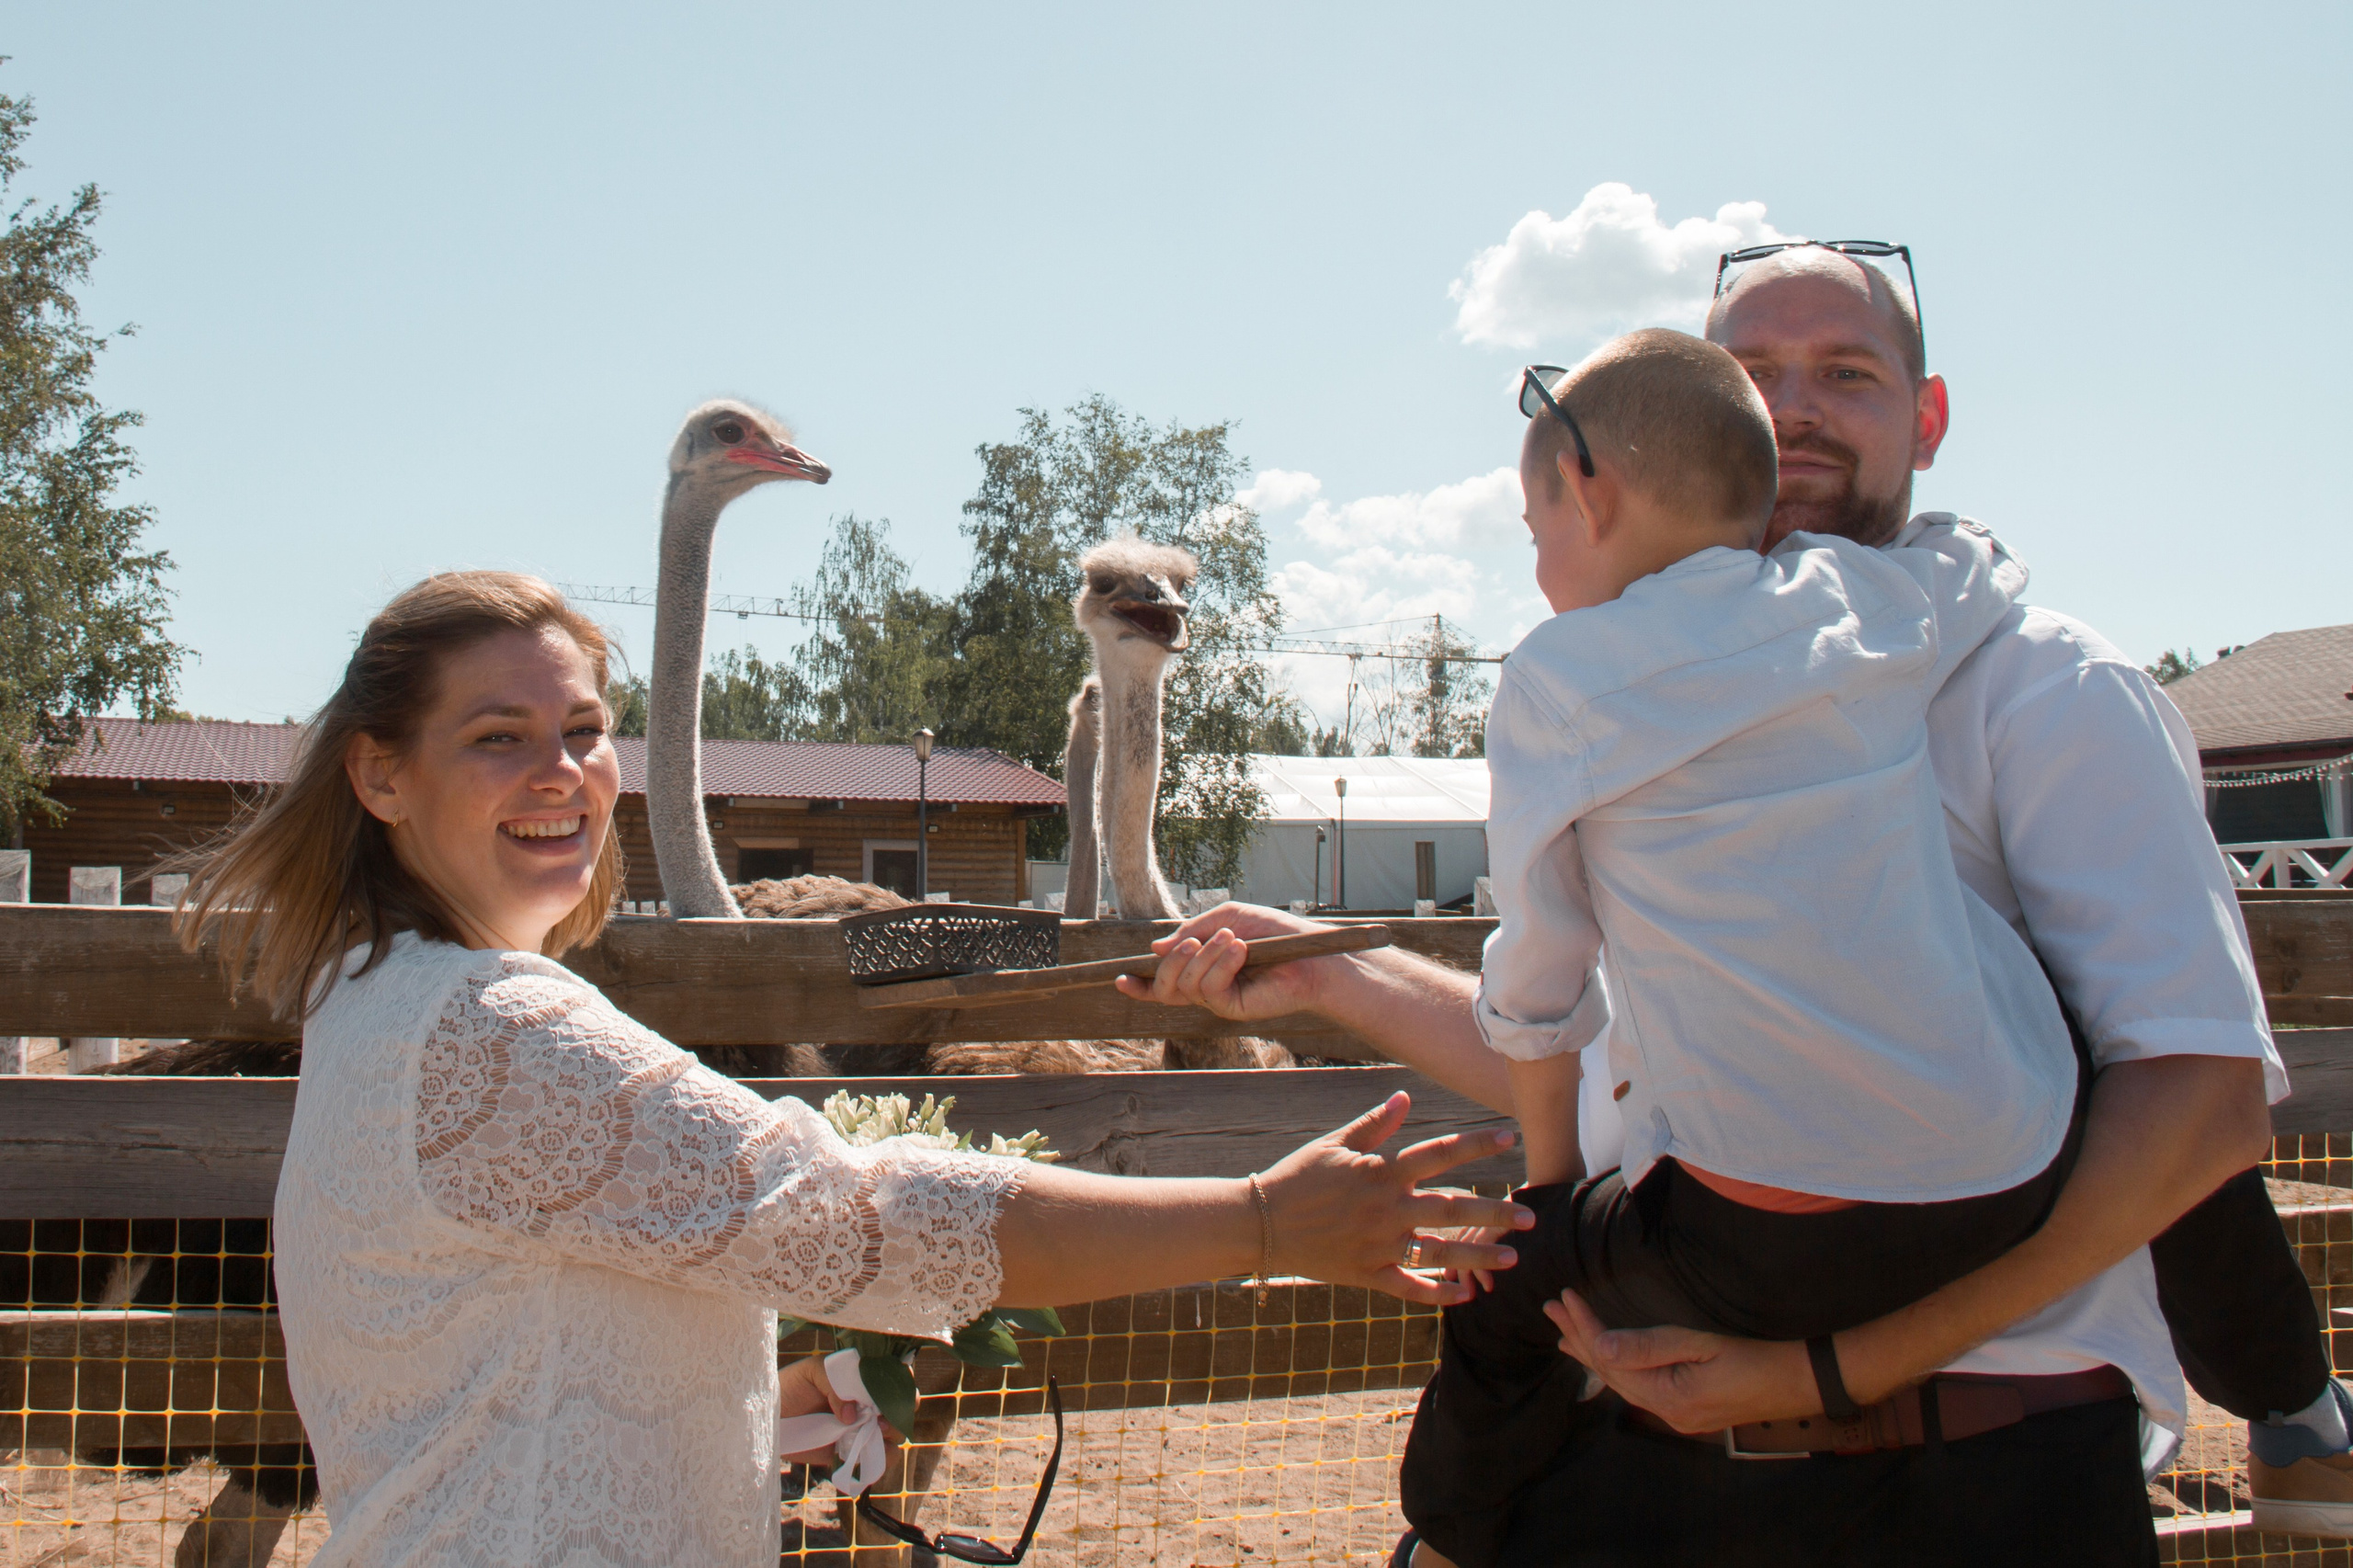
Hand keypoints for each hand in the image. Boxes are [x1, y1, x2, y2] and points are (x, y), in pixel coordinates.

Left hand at [777, 1352, 899, 1464]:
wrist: (769, 1419)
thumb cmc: (790, 1386)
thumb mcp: (811, 1372)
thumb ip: (834, 1384)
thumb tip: (851, 1415)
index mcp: (862, 1377)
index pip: (895, 1376)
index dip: (901, 1383)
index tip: (893, 1392)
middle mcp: (868, 1402)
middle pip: (902, 1406)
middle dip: (899, 1412)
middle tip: (881, 1418)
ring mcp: (863, 1428)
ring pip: (896, 1434)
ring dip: (891, 1435)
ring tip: (872, 1433)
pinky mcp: (853, 1452)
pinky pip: (878, 1459)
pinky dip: (878, 1459)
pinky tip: (862, 1453)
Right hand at [1114, 903, 1347, 1022]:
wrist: (1312, 953)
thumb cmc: (1275, 933)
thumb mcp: (1229, 918)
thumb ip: (1192, 929)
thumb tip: (1155, 950)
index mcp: (1203, 968)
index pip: (1164, 983)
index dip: (1139, 985)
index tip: (1119, 978)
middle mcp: (1207, 988)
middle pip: (1165, 987)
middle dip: (1170, 964)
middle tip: (1192, 942)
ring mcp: (1219, 1000)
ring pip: (1185, 986)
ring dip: (1204, 957)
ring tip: (1233, 939)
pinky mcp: (1233, 1008)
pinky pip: (1209, 989)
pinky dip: (1220, 965)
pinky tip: (1240, 951)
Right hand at [1258, 1091, 1533, 1307]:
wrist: (1259, 1223)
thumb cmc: (1297, 1176)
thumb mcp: (1334, 1143)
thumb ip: (1374, 1124)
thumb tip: (1406, 1098)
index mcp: (1380, 1170)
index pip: (1438, 1153)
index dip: (1476, 1144)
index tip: (1510, 1136)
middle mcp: (1386, 1207)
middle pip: (1452, 1208)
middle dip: (1494, 1212)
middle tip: (1530, 1217)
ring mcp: (1378, 1244)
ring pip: (1439, 1252)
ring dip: (1479, 1255)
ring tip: (1513, 1258)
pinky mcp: (1367, 1274)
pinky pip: (1409, 1288)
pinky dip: (1438, 1294)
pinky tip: (1466, 1296)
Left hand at [1543, 1288, 1817, 1432]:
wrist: (1795, 1383)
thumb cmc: (1753, 1359)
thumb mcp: (1700, 1345)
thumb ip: (1649, 1346)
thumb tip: (1600, 1345)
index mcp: (1667, 1397)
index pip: (1610, 1358)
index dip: (1584, 1326)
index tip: (1564, 1298)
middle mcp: (1665, 1412)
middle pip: (1610, 1373)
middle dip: (1579, 1339)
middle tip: (1551, 1311)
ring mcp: (1676, 1415)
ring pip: (1622, 1383)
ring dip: (1594, 1355)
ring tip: (1565, 1336)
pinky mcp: (1686, 1410)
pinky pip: (1638, 1388)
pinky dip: (1617, 1368)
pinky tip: (1607, 1359)